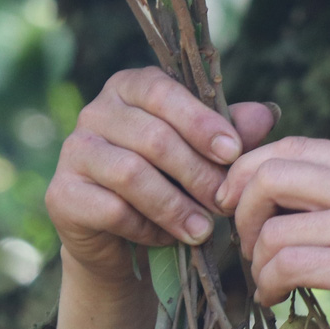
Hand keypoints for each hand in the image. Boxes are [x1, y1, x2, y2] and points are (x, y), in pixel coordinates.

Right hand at [44, 67, 275, 284]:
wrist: (121, 240)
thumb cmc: (170, 184)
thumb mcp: (205, 156)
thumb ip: (233, 133)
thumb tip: (267, 114)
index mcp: (130, 88)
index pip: (164, 92)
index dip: (200, 122)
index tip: (233, 152)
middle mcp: (95, 111)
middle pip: (152, 138)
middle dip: (196, 174)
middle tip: (224, 203)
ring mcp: (73, 151)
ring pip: (132, 174)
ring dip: (175, 206)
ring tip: (203, 230)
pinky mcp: (61, 194)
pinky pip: (112, 209)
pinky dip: (146, 227)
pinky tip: (166, 238)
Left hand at [216, 139, 329, 328]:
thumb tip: (277, 189)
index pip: (293, 147)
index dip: (249, 171)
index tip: (235, 202)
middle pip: (271, 176)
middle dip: (242, 212)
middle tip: (247, 246)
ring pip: (274, 228)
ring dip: (256, 260)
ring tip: (267, 280)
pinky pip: (287, 266)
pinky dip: (268, 284)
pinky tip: (276, 297)